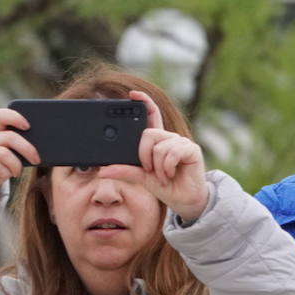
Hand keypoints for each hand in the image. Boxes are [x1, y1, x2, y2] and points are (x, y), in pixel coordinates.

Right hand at [0, 107, 39, 207]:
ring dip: (16, 164)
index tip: (28, 126)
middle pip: (8, 136)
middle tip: (36, 159)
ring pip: (3, 153)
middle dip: (27, 148)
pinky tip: (8, 175)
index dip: (14, 117)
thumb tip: (45, 146)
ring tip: (18, 171)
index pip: (0, 115)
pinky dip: (6, 172)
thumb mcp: (9, 157)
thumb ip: (20, 149)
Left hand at [114, 91, 208, 221]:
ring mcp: (181, 143)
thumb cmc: (165, 186)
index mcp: (157, 141)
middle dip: (144, 155)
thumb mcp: (141, 178)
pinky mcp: (191, 149)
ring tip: (163, 177)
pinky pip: (172, 152)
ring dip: (157, 166)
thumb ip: (125, 171)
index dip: (144, 102)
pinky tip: (171, 174)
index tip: (132, 94)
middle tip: (148, 170)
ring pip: (159, 146)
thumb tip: (103, 170)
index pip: (151, 115)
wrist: (185, 201)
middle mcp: (169, 138)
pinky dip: (167, 167)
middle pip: (148, 133)